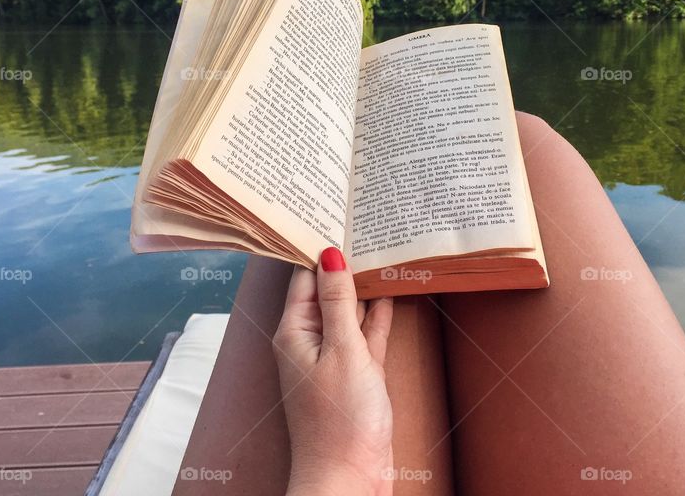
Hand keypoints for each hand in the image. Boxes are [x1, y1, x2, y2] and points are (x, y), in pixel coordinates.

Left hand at [273, 247, 394, 495]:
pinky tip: (389, 293)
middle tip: (363, 224)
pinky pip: (365, 336)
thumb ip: (337, 302)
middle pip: (326, 292)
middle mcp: (310, 342)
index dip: (319, 249)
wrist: (350, 480)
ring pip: (348, 312)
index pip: (304, 278)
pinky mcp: (356, 377)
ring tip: (381, 251)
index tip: (335, 215)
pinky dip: (376, 316)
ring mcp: (335, 360)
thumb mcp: (342, 350)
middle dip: (343, 264)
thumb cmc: (340, 420)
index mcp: (294, 332)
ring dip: (363, 288)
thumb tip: (330, 254)